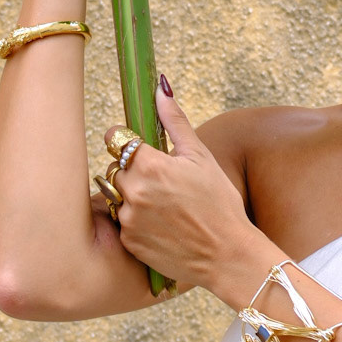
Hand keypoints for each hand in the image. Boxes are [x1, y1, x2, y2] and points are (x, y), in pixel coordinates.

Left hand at [110, 84, 257, 291]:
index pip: (114, 137)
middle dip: (133, 170)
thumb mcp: (201, 157)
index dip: (127, 141)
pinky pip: (121, 221)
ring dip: (133, 196)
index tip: (140, 148)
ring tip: (164, 206)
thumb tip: (160, 87)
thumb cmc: (220, 203)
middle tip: (164, 182)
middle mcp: (133, 191)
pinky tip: (162, 225)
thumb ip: (175, 121)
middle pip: (115, 167)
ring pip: (116, 195)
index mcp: (149, 164)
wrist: (227, 255)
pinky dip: (136, 220)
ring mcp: (128, 218)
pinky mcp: (128, 241)